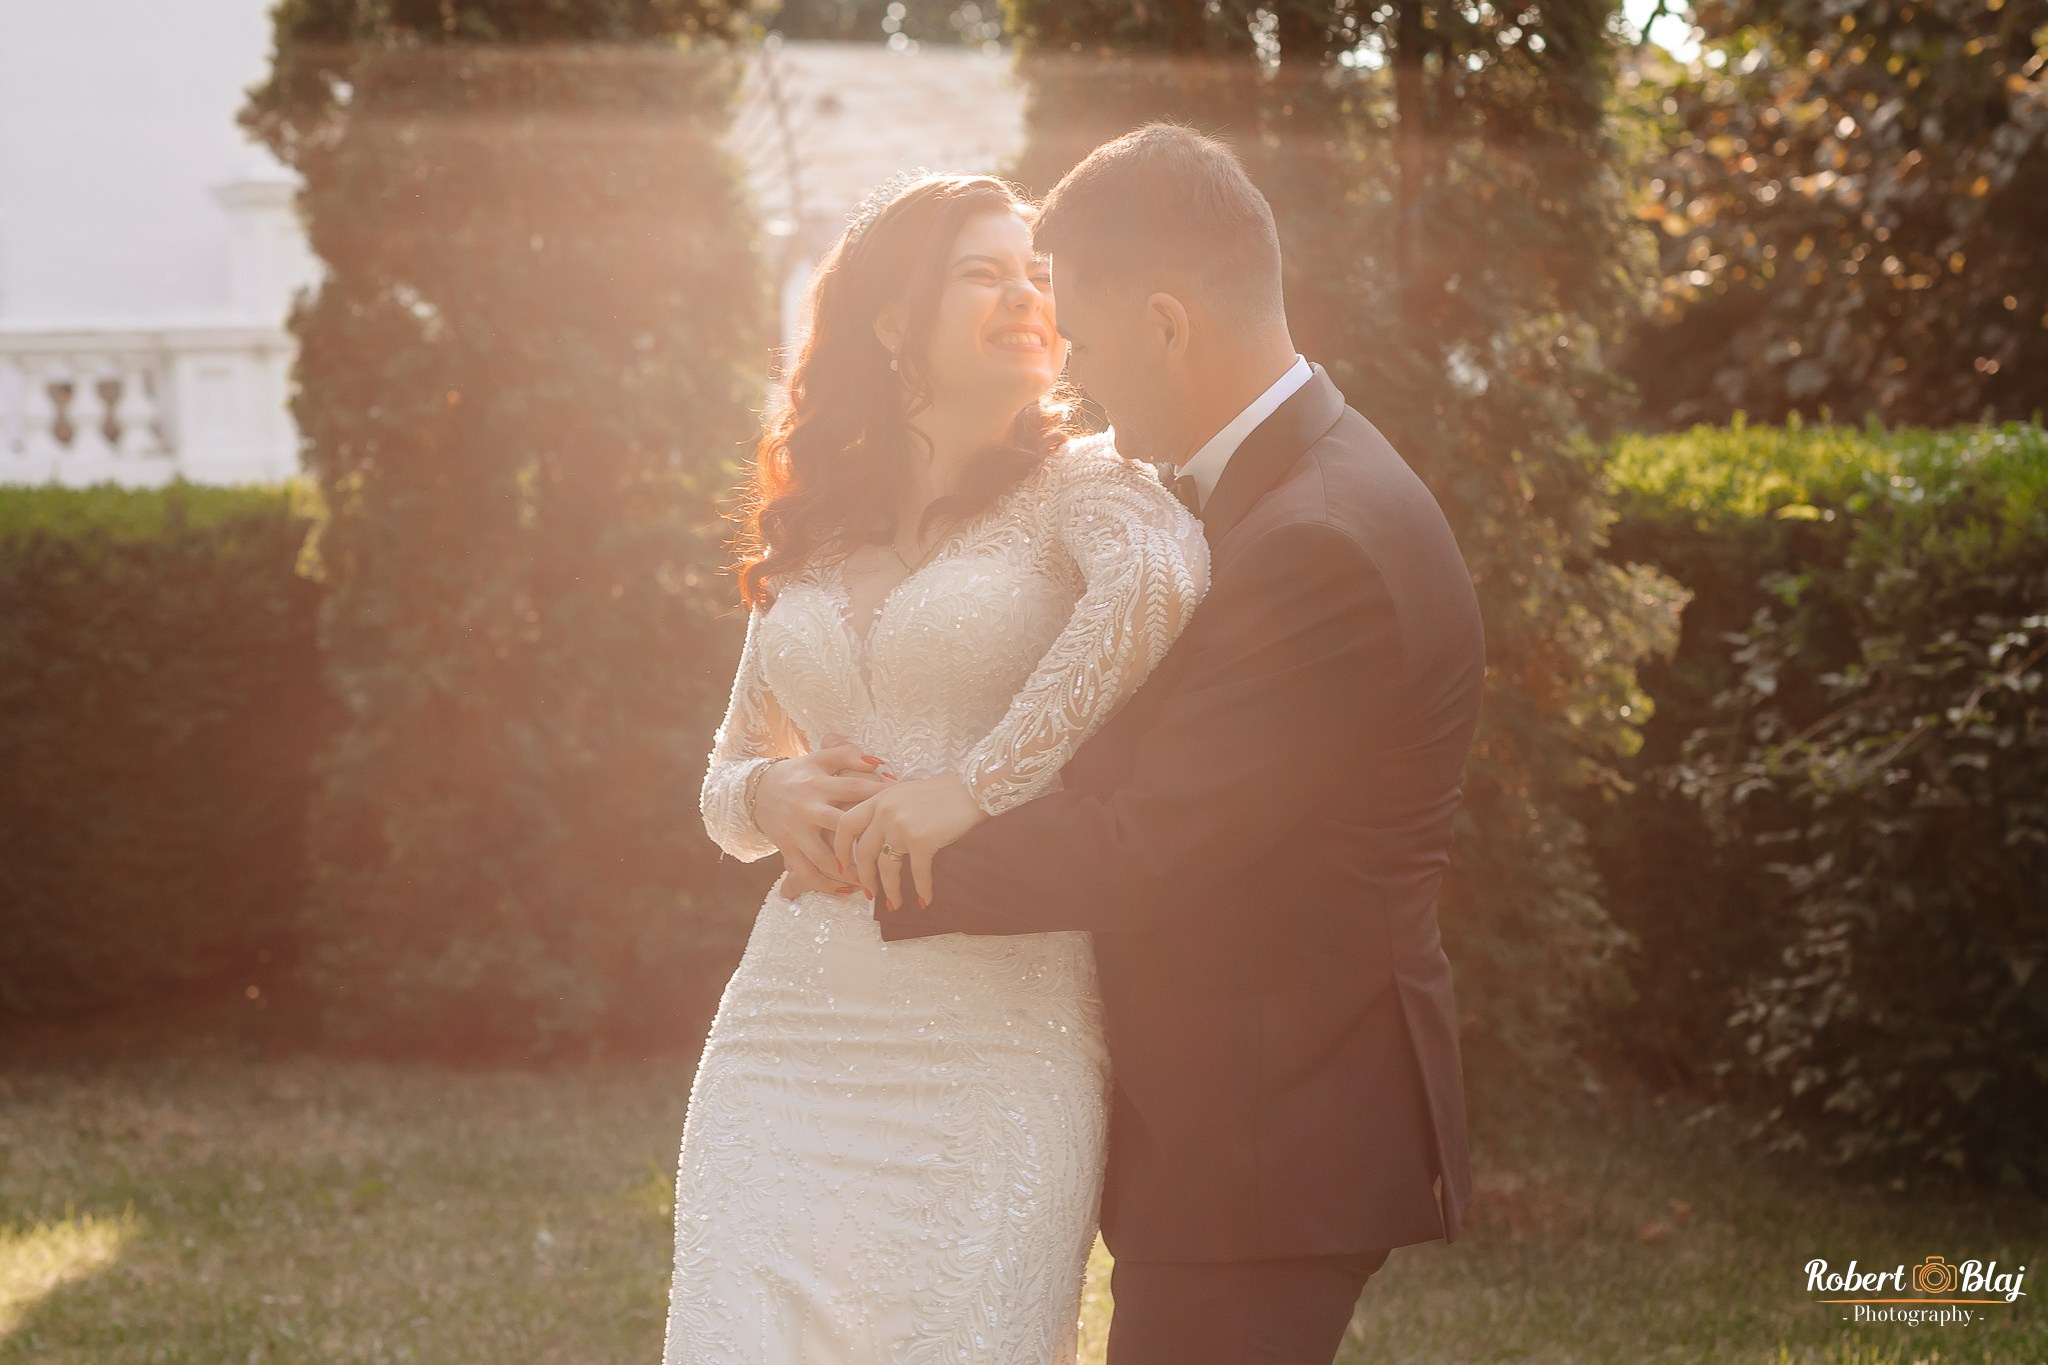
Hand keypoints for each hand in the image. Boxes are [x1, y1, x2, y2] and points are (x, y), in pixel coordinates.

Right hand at [754, 737, 893, 894]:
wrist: (755, 790)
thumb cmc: (798, 774)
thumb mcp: (819, 758)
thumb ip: (847, 754)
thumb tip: (877, 762)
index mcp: (818, 784)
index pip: (854, 789)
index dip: (879, 795)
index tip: (903, 805)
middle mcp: (807, 809)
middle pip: (840, 826)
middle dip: (867, 839)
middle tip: (895, 851)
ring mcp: (796, 832)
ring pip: (824, 857)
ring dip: (849, 872)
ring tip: (874, 880)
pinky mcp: (787, 849)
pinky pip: (806, 873)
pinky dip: (825, 885)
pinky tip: (846, 890)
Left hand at [834, 773, 987, 911]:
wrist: (973, 789)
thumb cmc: (944, 792)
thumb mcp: (906, 791)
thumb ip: (887, 806)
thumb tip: (877, 833)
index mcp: (878, 798)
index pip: (846, 825)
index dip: (840, 849)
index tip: (843, 866)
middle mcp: (885, 812)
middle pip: (863, 852)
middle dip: (864, 878)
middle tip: (868, 893)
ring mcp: (902, 826)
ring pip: (886, 867)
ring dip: (889, 890)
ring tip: (894, 904)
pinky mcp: (922, 840)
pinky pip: (917, 873)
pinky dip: (922, 890)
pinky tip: (925, 900)